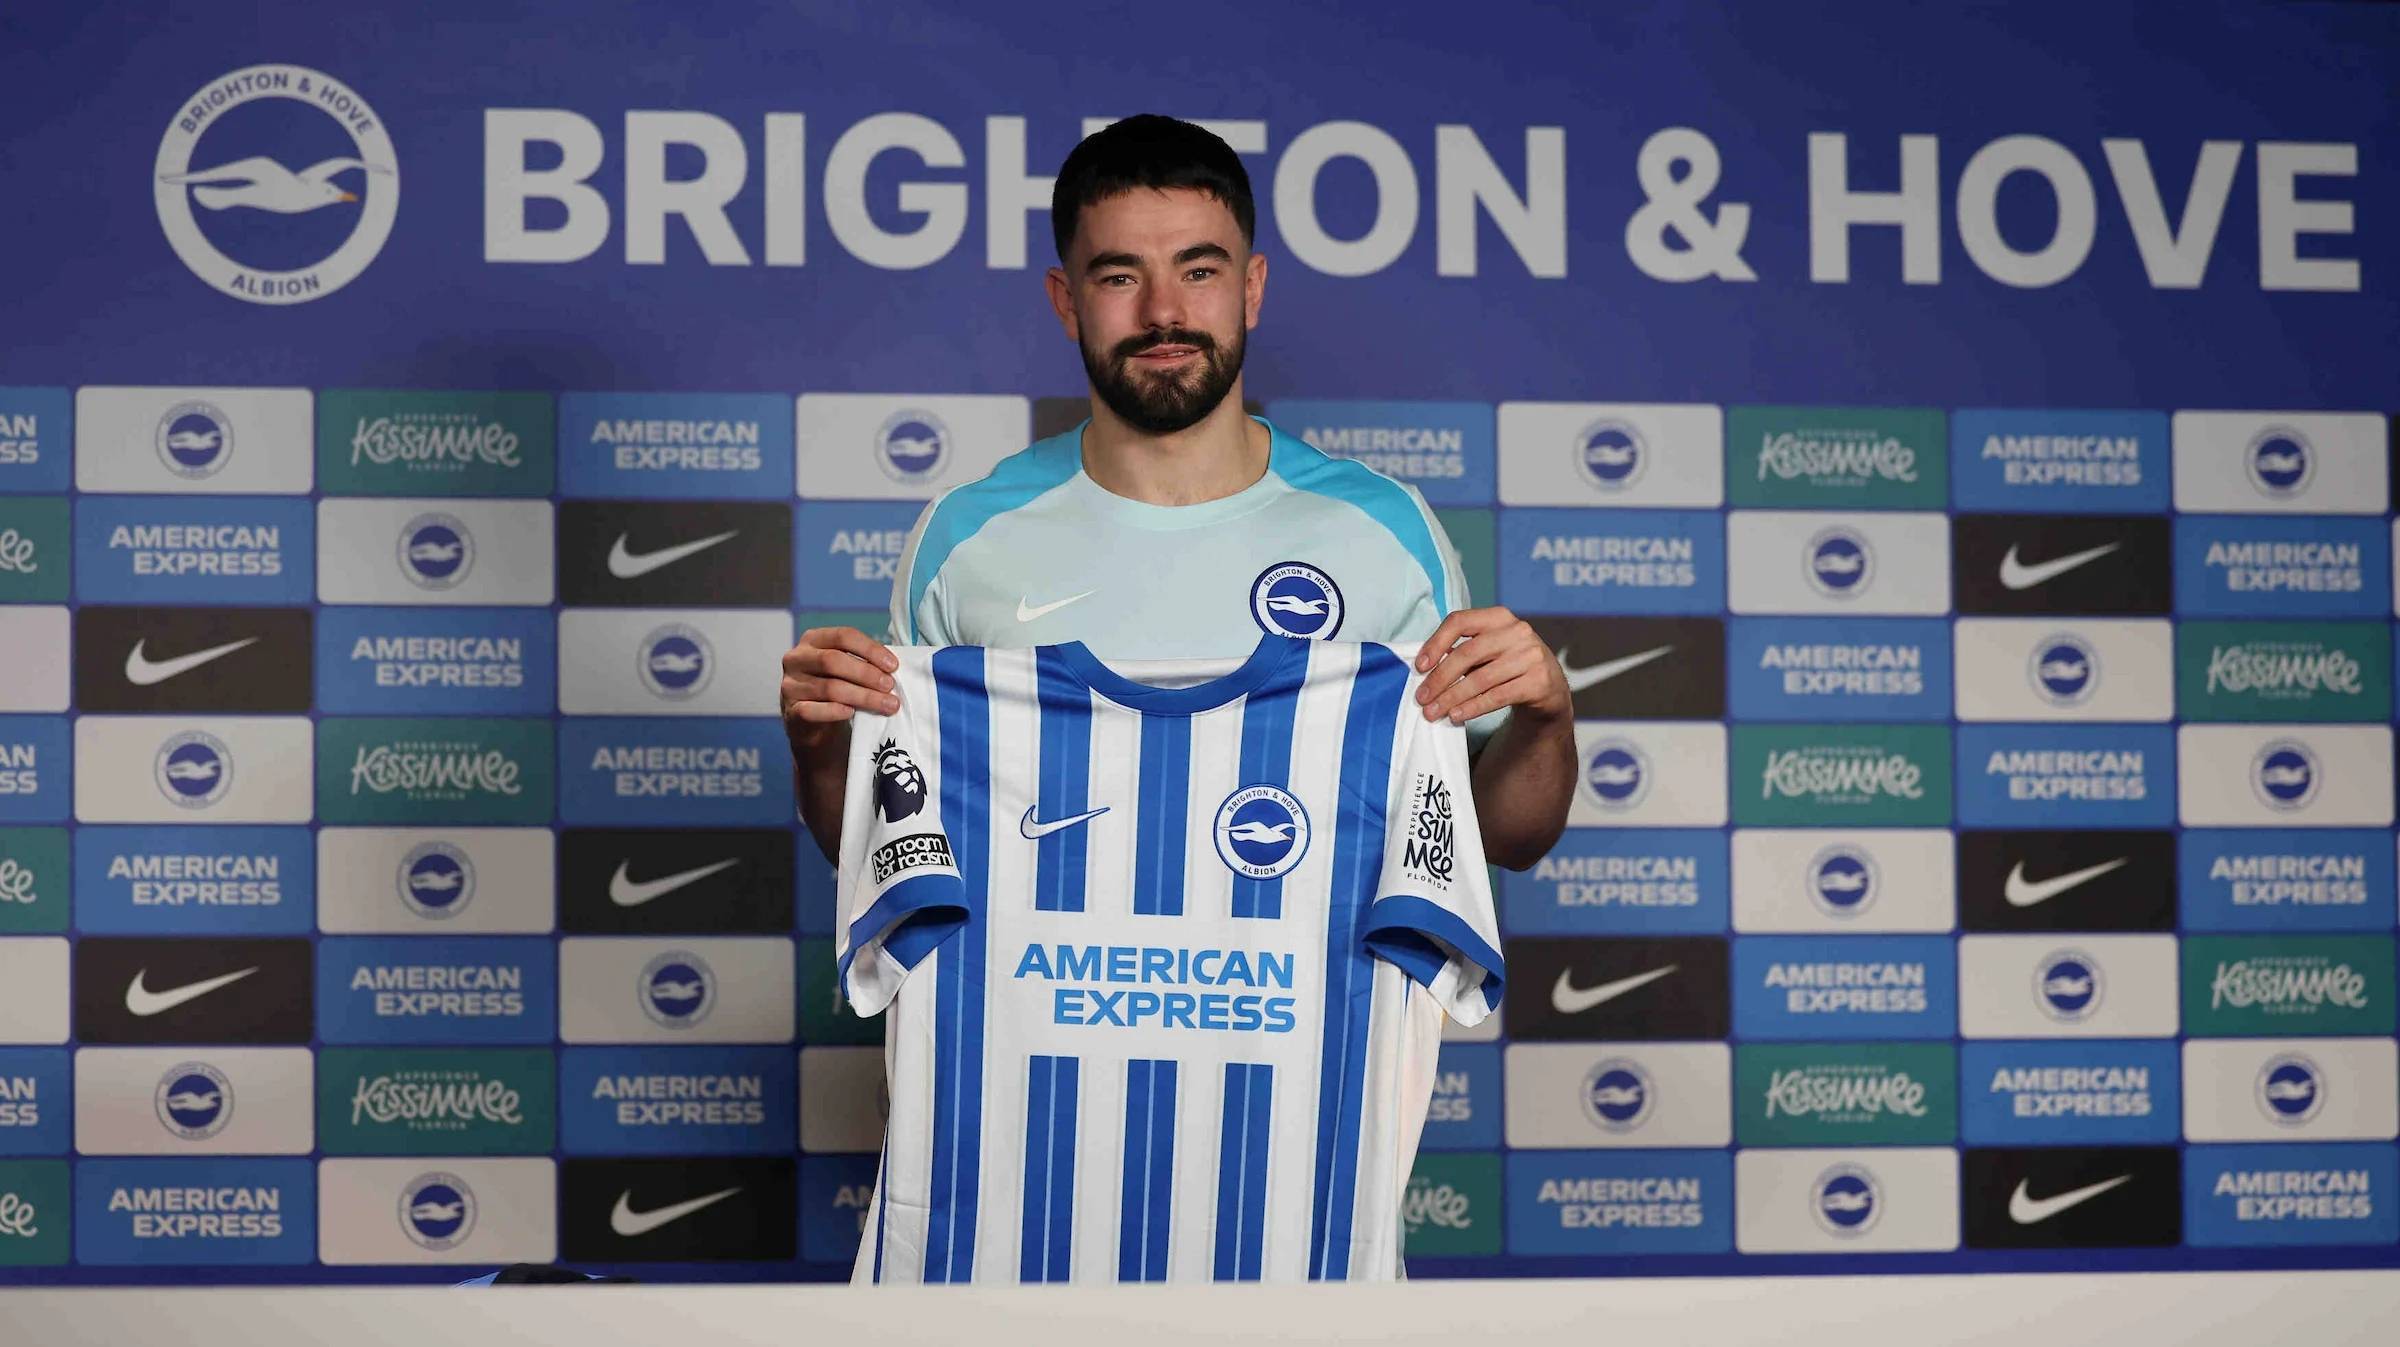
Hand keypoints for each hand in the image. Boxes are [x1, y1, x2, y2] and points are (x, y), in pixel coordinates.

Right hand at [779, 626, 899, 745]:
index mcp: (813, 639)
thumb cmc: (834, 687)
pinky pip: (814, 711)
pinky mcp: (790, 711)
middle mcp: (797, 658)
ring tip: (886, 704)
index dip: (870, 649)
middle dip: (867, 673)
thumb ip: (862, 661)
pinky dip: (836, 711)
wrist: (811, 723)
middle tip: (889, 686)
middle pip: (833, 660)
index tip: (893, 666)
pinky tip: (852, 713)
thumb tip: (892, 668)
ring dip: (863, 696)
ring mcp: (791, 685)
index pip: (843, 636)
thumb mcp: (844, 668)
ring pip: (830, 688)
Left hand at [1413, 606, 1570, 725]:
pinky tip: (1457, 715)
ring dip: (1452, 697)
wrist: (1548, 689)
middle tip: (1422, 698)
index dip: (1435, 643)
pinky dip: (1473, 707)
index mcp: (1499, 617)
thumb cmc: (1508, 666)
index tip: (1419, 666)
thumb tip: (1425, 669)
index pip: (1459, 621)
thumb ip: (1462, 652)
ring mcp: (1531, 655)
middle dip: (1440, 678)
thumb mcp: (1488, 651)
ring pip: (1481, 678)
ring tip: (1434, 712)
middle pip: (1468, 653)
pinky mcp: (1539, 681)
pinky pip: (1498, 696)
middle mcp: (1518, 631)